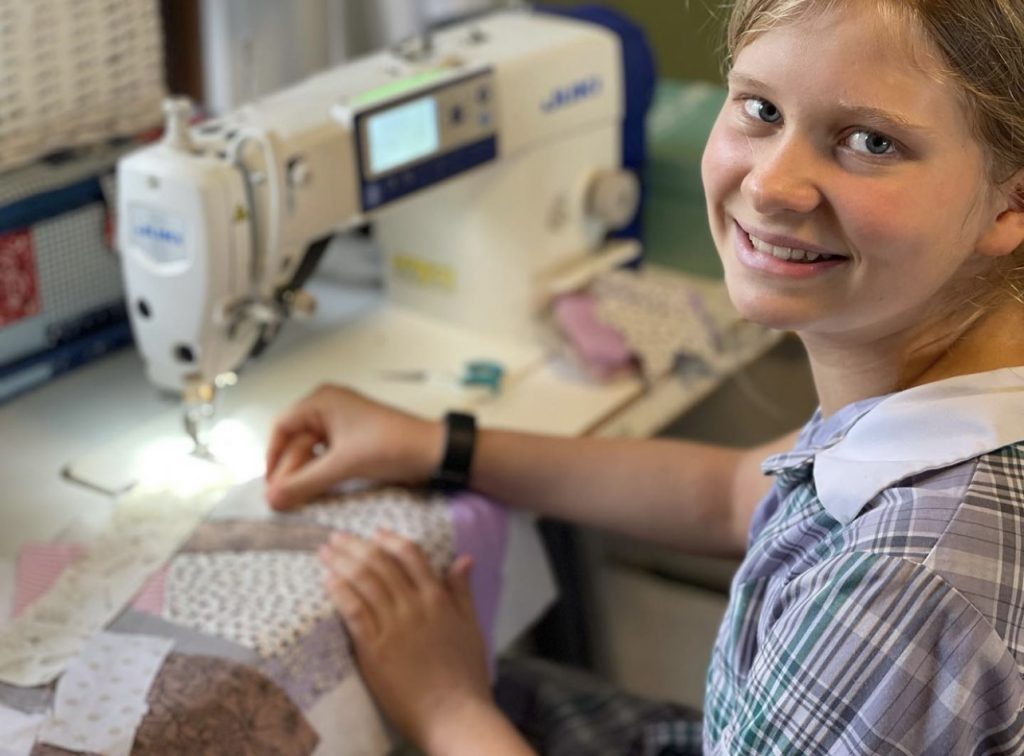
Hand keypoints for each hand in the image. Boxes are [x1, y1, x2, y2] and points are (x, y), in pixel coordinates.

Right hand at [265, 385, 442, 509]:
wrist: (432, 453)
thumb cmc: (390, 447)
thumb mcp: (344, 465)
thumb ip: (304, 482)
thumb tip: (271, 499)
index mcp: (323, 401)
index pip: (282, 426)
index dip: (271, 456)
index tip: (269, 484)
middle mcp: (328, 408)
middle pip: (295, 441)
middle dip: (288, 470)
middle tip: (280, 501)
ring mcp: (341, 424)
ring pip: (310, 451)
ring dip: (303, 474)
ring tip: (294, 500)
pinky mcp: (352, 441)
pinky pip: (325, 456)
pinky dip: (318, 473)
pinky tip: (313, 491)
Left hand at [320, 529, 500, 751]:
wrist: (454, 713)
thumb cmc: (465, 674)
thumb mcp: (471, 625)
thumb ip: (462, 590)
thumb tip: (464, 559)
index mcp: (437, 598)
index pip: (411, 555)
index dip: (390, 540)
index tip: (375, 532)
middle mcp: (414, 605)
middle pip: (380, 564)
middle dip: (355, 546)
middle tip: (336, 536)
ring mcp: (393, 626)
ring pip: (364, 582)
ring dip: (342, 562)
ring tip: (326, 551)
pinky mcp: (375, 649)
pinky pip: (353, 612)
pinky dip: (340, 592)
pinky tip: (328, 580)